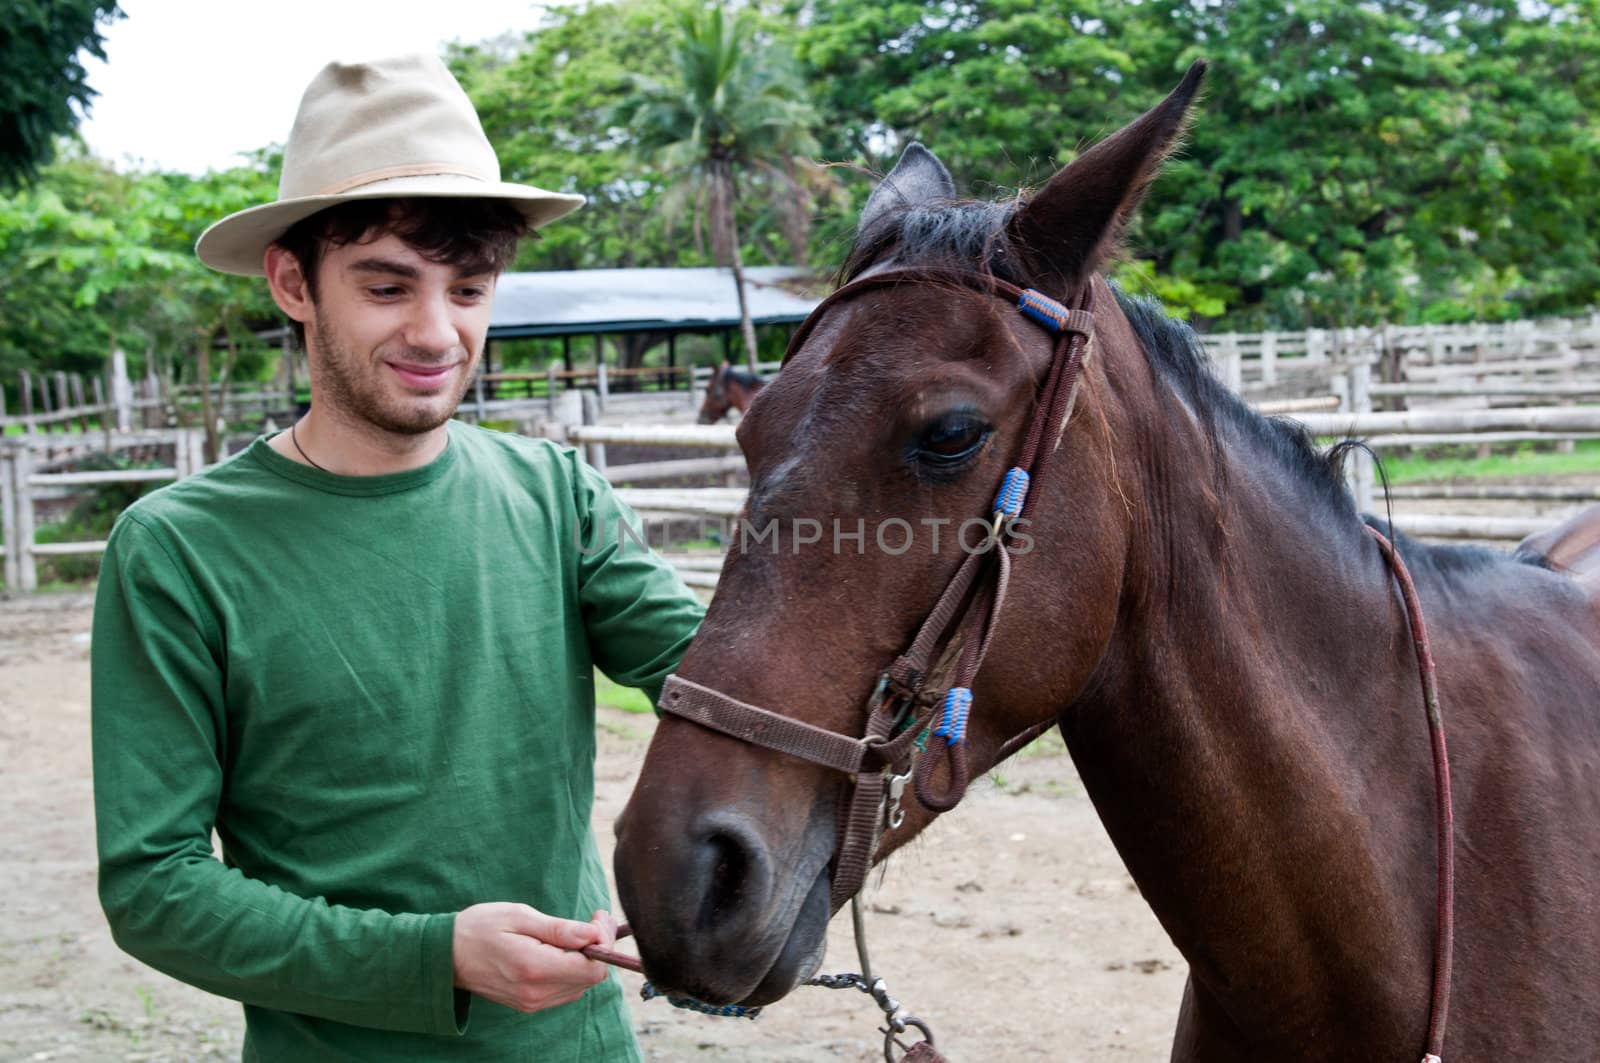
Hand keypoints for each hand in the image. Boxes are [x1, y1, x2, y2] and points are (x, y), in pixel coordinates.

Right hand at [452, 902, 618, 1012]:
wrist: (445, 955)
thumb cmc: (480, 927)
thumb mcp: (519, 917)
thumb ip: (559, 929)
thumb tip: (594, 934)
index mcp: (535, 968)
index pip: (592, 967)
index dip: (603, 941)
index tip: (597, 916)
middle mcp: (536, 993)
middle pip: (591, 978)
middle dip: (598, 947)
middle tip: (594, 919)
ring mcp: (532, 1003)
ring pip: (580, 986)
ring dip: (586, 959)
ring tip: (580, 930)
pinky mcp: (528, 1004)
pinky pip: (565, 991)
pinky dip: (572, 970)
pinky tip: (564, 949)